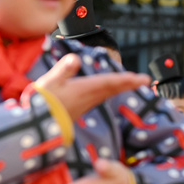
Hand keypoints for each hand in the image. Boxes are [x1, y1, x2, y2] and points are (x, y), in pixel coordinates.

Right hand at [35, 54, 149, 120]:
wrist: (38, 126)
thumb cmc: (43, 103)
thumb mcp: (50, 83)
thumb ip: (63, 70)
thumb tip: (75, 58)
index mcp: (84, 89)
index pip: (110, 82)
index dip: (126, 79)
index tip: (141, 79)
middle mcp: (88, 97)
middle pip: (113, 88)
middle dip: (129, 83)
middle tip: (145, 79)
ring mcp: (85, 103)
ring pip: (108, 92)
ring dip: (121, 86)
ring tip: (133, 81)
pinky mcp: (81, 107)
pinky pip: (101, 96)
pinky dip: (110, 90)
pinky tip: (111, 88)